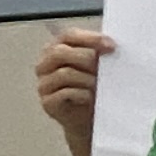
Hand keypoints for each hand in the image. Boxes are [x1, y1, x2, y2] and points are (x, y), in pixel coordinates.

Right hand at [36, 25, 112, 149]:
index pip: (68, 35)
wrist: (87, 119)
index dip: (90, 38)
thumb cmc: (91, 88)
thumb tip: (111, 47)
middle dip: (87, 58)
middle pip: (60, 52)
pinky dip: (82, 94)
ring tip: (100, 84)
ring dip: (87, 78)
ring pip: (64, 73)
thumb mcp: (95, 67)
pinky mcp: (47, 103)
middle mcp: (45, 64)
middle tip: (106, 66)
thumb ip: (98, 53)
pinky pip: (64, 93)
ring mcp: (44, 84)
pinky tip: (91, 97)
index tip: (111, 46)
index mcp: (56, 48)